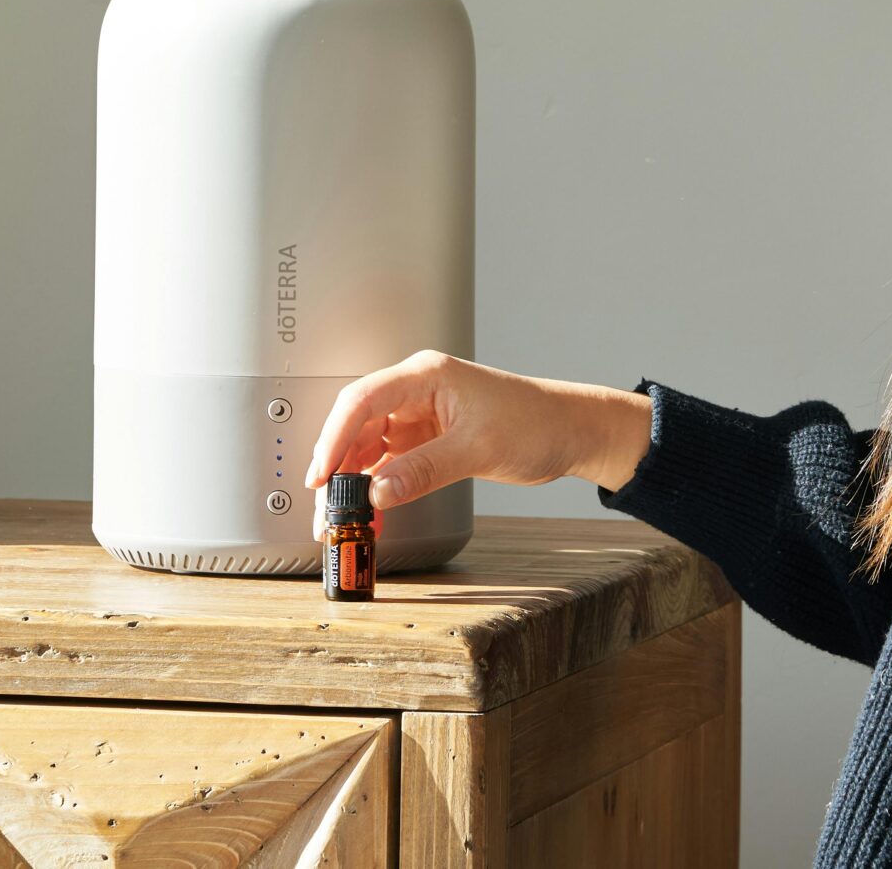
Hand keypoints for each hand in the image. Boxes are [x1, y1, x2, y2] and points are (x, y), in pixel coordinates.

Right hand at [302, 350, 651, 536]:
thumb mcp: (477, 448)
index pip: (363, 400)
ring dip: (353, 478)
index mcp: (426, 376)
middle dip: (337, 464)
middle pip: (358, 423)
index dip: (333, 436)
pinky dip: (377, 484)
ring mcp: (421, 415)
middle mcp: (417, 391)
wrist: (571, 431)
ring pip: (369, 444)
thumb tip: (378, 492)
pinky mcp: (428, 438)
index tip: (320, 473)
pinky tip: (369, 510)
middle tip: (325, 506)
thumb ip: (423, 469)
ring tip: (341, 516)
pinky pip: (390, 460)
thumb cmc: (536, 422)